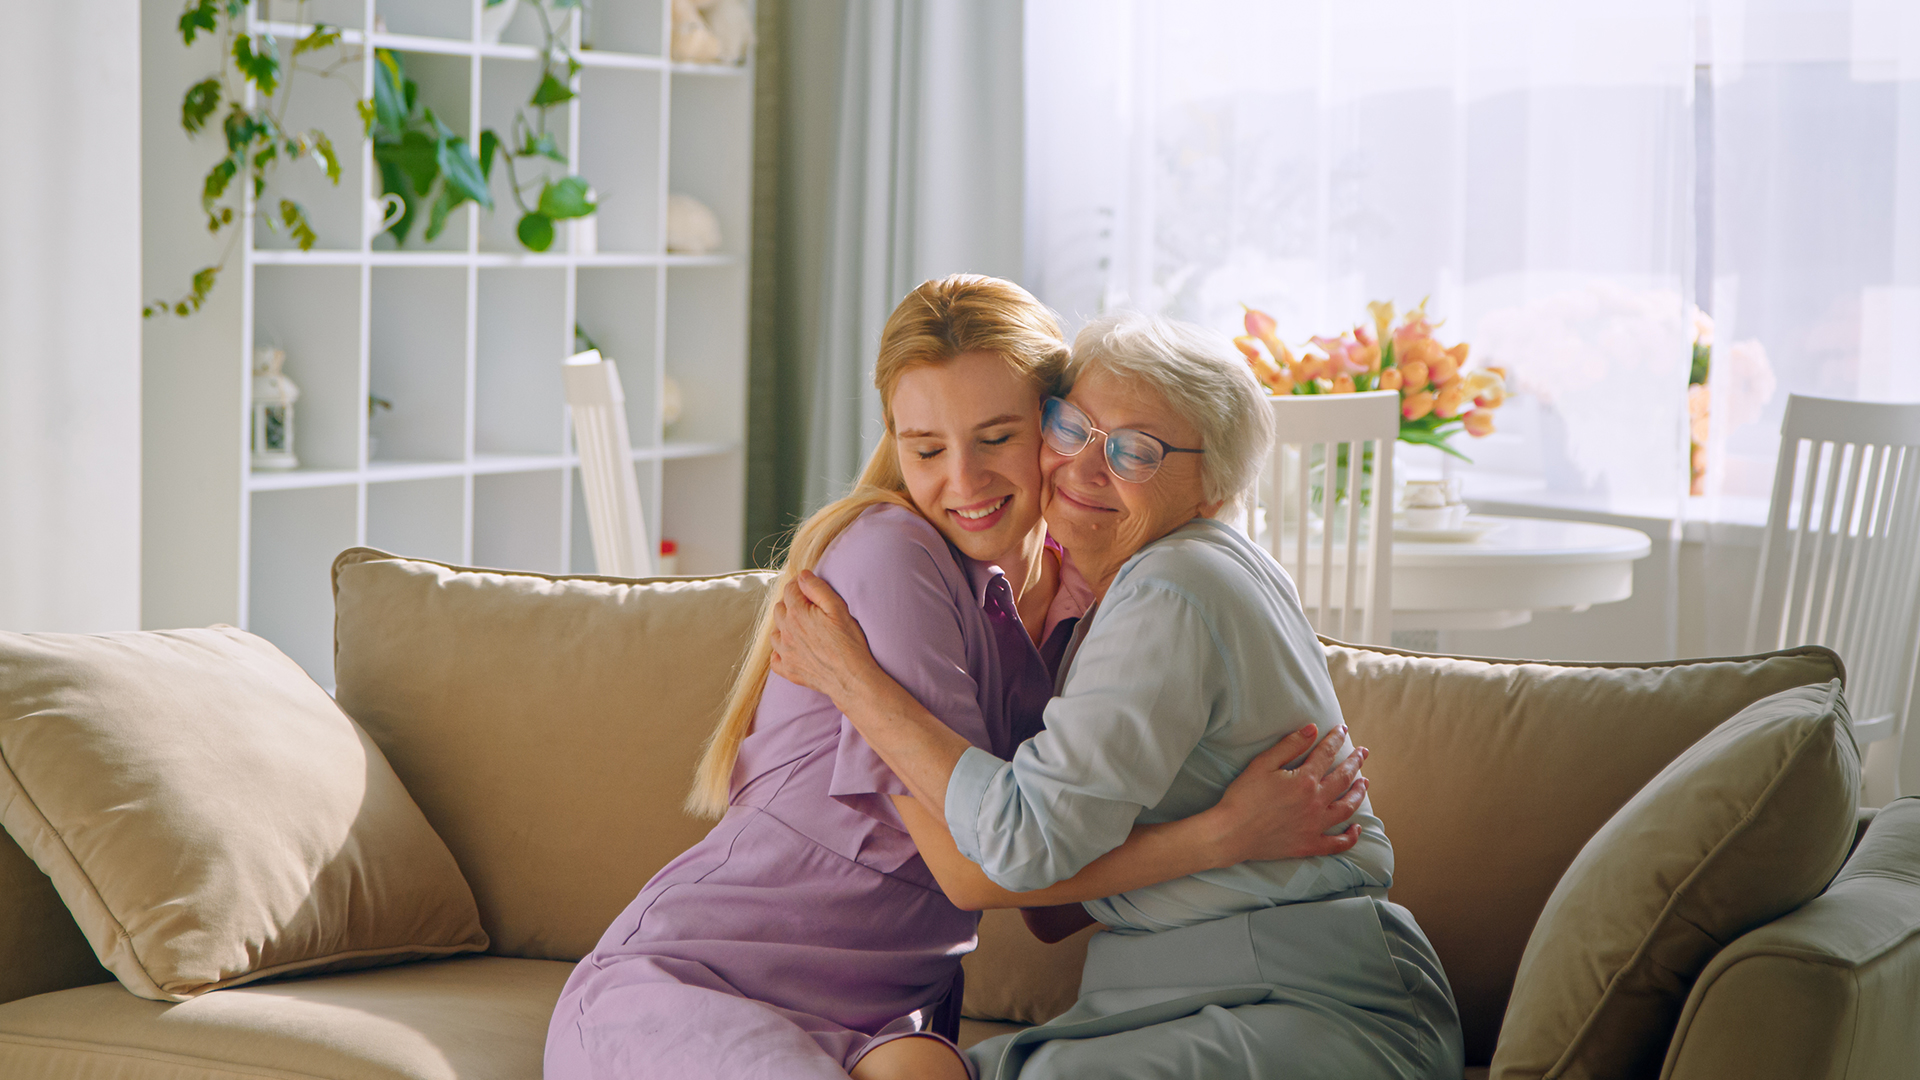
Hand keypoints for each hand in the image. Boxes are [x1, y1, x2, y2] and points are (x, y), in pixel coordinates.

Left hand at [769, 570, 878, 704]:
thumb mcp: (838, 609)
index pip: (789, 590)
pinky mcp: (788, 670)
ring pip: (775, 632)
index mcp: (797, 614)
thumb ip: (817, 589)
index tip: (807, 586)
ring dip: (784, 627)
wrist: (851, 678)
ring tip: (801, 628)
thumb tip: (802, 576)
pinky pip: (774, 658)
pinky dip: (780, 652)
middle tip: (807, 607)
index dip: (798, 584)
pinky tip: (793, 650)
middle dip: (790, 604)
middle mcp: (786, 632)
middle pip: (779, 609)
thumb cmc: (850, 643)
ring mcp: (785, 653)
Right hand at [1203, 724, 1368, 865]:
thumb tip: (1313, 729)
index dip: (1336, 739)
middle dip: (1355, 763)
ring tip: (1365, 783)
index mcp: (1304, 780)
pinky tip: (1357, 829)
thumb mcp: (1262, 764)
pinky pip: (1337, 843)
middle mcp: (1315, 802)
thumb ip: (1290, 745)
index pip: (1326, 754)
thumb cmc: (1243, 796)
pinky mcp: (1309, 845)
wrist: (1231, 833)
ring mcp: (1315, 825)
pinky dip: (1350, 837)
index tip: (1342, 729)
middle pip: (1343, 779)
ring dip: (1358, 794)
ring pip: (1347, 808)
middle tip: (1363, 753)